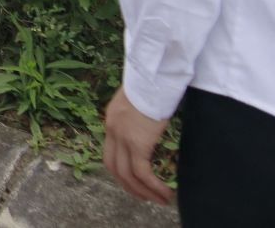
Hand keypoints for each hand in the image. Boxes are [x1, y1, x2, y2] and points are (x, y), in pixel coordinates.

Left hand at [102, 86, 174, 205]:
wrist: (152, 75)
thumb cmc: (152, 83)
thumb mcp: (138, 100)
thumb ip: (136, 115)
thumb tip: (146, 124)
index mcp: (112, 120)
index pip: (109, 153)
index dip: (120, 171)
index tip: (133, 182)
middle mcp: (112, 130)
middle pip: (114, 168)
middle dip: (129, 186)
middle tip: (145, 197)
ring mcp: (123, 137)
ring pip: (128, 175)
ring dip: (144, 191)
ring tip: (160, 200)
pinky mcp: (138, 143)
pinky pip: (142, 173)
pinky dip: (153, 186)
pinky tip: (165, 193)